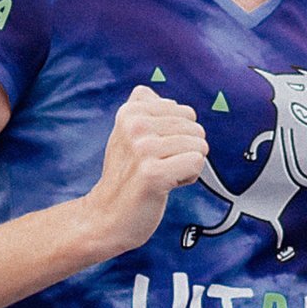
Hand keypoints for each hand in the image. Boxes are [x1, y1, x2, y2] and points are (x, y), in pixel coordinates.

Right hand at [86, 85, 210, 256]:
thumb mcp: (125, 134)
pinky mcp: (153, 174)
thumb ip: (138, 107)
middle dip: (184, 152)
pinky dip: (187, 179)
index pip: (187, 113)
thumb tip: (147, 91)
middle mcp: (135, 125)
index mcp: (131, 111)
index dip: (178, 136)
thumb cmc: (125, 175)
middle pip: (196, 129)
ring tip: (159, 176)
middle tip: (157, 167)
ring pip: (199, 147)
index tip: (153, 152)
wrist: (106, 216)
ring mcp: (143, 149)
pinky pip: (196, 164)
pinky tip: (165, 186)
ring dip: (186, 167)